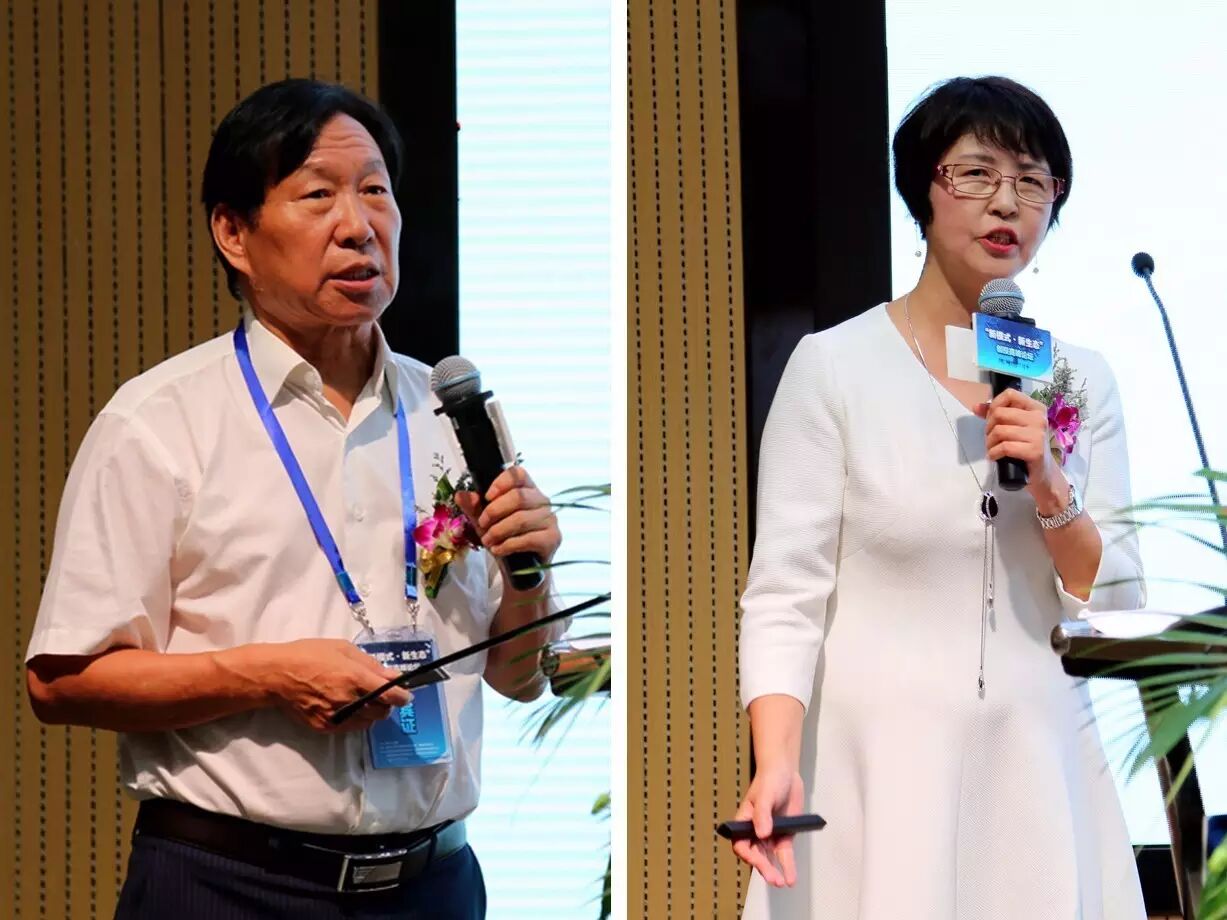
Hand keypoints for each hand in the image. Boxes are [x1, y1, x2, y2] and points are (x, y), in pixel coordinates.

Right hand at [259, 639, 412, 732]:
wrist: (277, 675)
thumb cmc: (309, 654)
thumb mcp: (343, 649)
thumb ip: (371, 664)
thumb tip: (393, 676)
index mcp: (354, 677)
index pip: (389, 695)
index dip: (402, 697)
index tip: (406, 696)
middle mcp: (347, 700)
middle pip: (381, 711)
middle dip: (387, 704)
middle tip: (381, 694)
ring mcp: (336, 716)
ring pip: (368, 722)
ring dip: (372, 712)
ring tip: (363, 699)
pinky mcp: (325, 727)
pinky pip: (351, 727)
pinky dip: (357, 719)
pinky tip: (349, 707)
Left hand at [455, 465, 561, 569]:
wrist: (519, 567)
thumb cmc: (504, 537)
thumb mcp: (484, 521)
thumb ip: (473, 507)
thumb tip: (461, 495)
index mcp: (527, 489)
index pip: (518, 474)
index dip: (501, 482)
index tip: (487, 497)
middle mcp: (542, 501)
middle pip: (519, 496)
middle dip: (494, 511)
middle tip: (483, 524)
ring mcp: (550, 519)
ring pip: (522, 519)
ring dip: (499, 531)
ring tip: (487, 541)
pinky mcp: (553, 538)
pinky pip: (529, 538)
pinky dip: (508, 545)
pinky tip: (498, 549)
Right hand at [730, 764, 804, 887]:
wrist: (786, 773)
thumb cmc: (770, 780)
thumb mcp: (765, 794)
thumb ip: (762, 814)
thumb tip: (762, 834)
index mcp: (744, 821)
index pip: (740, 843)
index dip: (747, 854)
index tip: (756, 860)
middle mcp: (754, 831)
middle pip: (755, 854)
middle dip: (763, 867)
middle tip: (773, 879)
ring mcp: (769, 835)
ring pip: (769, 858)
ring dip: (774, 871)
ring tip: (781, 882)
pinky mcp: (783, 836)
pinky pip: (784, 854)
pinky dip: (787, 866)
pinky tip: (790, 878)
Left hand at [973, 389, 1064, 508]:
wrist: (1042, 473)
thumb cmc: (1026, 447)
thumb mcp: (1014, 427)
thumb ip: (996, 415)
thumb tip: (976, 406)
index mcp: (1035, 408)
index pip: (1010, 394)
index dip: (994, 405)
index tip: (991, 418)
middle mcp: (1039, 418)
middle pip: (1000, 413)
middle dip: (988, 427)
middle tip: (991, 438)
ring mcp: (1038, 435)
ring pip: (1000, 430)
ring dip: (989, 442)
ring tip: (992, 448)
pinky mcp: (1035, 451)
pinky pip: (1005, 447)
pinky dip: (993, 453)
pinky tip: (994, 457)